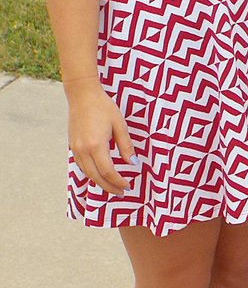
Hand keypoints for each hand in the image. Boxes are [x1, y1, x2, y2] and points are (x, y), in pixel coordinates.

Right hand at [65, 78, 136, 194]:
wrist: (82, 95)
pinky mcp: (72, 146)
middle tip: (121, 192)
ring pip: (87, 173)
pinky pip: (82, 166)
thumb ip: (126, 145)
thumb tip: (133, 163)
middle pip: (96, 177)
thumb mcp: (120, 124)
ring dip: (99, 182)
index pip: (108, 172)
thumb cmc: (103, 107)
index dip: (119, 182)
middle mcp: (83, 150)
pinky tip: (100, 174)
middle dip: (109, 187)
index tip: (128, 186)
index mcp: (96, 145)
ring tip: (112, 186)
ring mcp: (75, 148)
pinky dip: (91, 174)